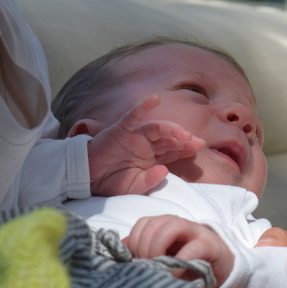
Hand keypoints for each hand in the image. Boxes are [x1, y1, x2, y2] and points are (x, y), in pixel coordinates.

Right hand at [87, 95, 204, 195]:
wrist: (86, 177)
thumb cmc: (109, 183)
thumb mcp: (133, 188)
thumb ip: (149, 181)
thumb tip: (165, 171)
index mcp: (151, 159)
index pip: (172, 152)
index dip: (186, 149)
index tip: (200, 148)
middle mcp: (146, 146)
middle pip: (169, 139)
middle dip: (185, 140)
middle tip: (199, 142)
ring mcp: (134, 137)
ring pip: (157, 128)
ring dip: (172, 129)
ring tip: (184, 135)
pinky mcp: (121, 130)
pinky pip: (133, 116)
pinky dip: (143, 107)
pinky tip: (155, 99)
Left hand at [123, 215, 233, 287]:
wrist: (219, 270)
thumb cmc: (184, 265)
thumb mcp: (161, 258)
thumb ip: (141, 252)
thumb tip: (120, 251)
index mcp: (162, 225)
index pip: (142, 224)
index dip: (134, 242)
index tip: (135, 262)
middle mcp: (177, 224)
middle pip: (152, 224)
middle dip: (144, 246)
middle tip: (146, 266)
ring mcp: (194, 232)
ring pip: (170, 227)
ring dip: (158, 248)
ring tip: (158, 268)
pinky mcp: (210, 245)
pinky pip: (191, 248)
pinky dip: (179, 262)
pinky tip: (173, 275)